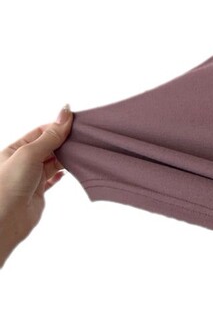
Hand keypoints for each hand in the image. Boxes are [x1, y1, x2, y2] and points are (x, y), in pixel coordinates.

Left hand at [0, 104, 72, 267]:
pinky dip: (63, 173)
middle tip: (83, 136)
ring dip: (66, 156)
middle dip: (64, 141)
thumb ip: (50, 135)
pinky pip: (53, 178)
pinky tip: (69, 170)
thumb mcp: (29, 153)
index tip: (77, 123)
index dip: (58, 126)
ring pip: (53, 161)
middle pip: (48, 145)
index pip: (40, 132)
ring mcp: (30, 176)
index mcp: (14, 150)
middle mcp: (21, 162)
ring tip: (81, 151)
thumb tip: (65, 113)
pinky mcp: (38, 191)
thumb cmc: (8, 186)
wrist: (5, 221)